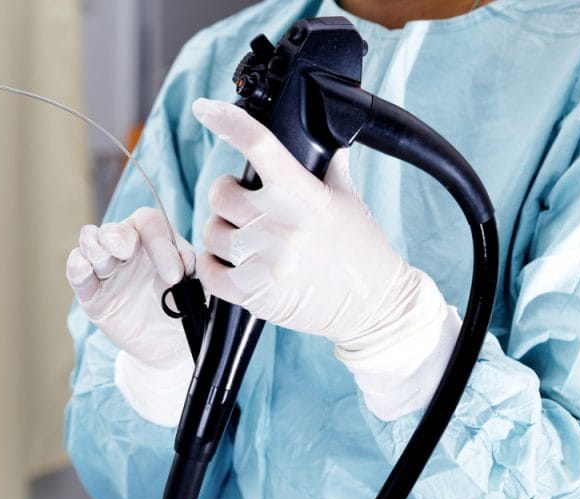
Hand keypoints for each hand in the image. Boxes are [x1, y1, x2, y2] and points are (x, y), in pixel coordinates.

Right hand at [66, 207, 195, 369]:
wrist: (170, 347)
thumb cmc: (185, 310)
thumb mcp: (198, 288)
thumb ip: (195, 270)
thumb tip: (185, 260)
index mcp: (156, 242)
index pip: (150, 224)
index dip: (160, 244)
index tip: (175, 276)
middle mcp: (129, 251)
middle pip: (116, 229)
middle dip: (119, 236)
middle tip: (127, 250)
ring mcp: (108, 270)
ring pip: (92, 243)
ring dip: (95, 245)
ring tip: (105, 259)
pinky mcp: (92, 293)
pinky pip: (78, 273)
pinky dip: (77, 266)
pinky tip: (83, 267)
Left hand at [192, 98, 452, 420]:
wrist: (374, 306)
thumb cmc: (361, 250)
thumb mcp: (348, 200)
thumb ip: (329, 165)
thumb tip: (322, 131)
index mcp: (304, 195)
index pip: (259, 146)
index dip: (226, 122)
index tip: (205, 110)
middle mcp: (281, 225)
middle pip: (220, 194)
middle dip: (225, 194)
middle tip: (242, 202)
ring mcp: (266, 261)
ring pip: (212, 232)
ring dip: (221, 232)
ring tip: (245, 238)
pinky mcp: (255, 294)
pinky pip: (210, 272)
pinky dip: (213, 265)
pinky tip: (231, 262)